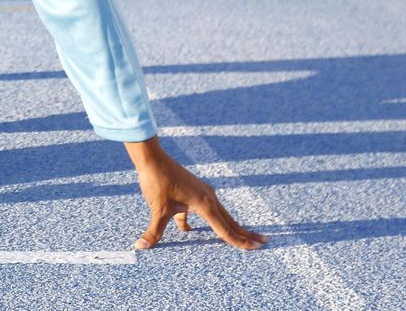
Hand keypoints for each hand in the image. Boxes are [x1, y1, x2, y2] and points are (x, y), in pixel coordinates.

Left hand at [126, 138, 266, 250]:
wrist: (152, 158)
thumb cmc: (157, 182)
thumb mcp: (158, 209)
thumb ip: (154, 231)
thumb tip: (142, 246)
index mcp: (205, 204)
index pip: (225, 229)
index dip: (240, 241)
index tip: (256, 248)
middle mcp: (209, 198)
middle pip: (230, 221)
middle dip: (246, 233)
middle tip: (264, 242)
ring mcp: (203, 192)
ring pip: (220, 215)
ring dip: (230, 227)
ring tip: (243, 236)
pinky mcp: (194, 190)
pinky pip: (203, 209)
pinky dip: (201, 220)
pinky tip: (187, 229)